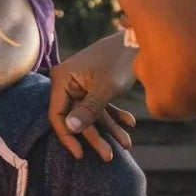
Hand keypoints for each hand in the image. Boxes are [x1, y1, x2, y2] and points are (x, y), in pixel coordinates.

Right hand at [47, 32, 138, 161]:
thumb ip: (88, 110)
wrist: (138, 40)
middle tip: (109, 156)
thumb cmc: (120, 60)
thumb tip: (70, 129)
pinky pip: (100, 107)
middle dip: (95, 137)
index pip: (56, 115)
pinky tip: (130, 124)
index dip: (67, 136)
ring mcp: (80, 85)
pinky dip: (114, 115)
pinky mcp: (93, 86)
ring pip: (91, 115)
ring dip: (109, 129)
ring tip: (127, 144)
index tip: (80, 154)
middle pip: (75, 117)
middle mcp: (67, 82)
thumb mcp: (105, 88)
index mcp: (61, 79)